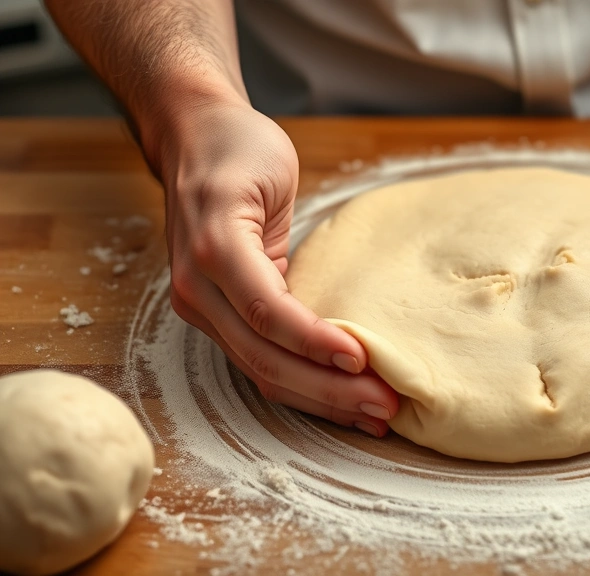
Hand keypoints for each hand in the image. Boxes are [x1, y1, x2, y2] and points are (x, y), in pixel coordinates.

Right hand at [158, 96, 398, 434]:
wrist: (193, 138)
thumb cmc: (239, 151)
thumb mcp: (274, 181)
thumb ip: (290, 243)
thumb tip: (342, 312)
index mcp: (215, 251)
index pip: (268, 312)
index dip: (315, 342)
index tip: (362, 359)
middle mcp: (198, 289)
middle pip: (266, 357)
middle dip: (329, 389)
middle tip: (385, 405)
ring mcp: (202, 308)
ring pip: (262, 372)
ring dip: (321, 399)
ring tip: (374, 415)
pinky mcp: (217, 316)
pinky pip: (259, 361)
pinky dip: (303, 383)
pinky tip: (341, 396)